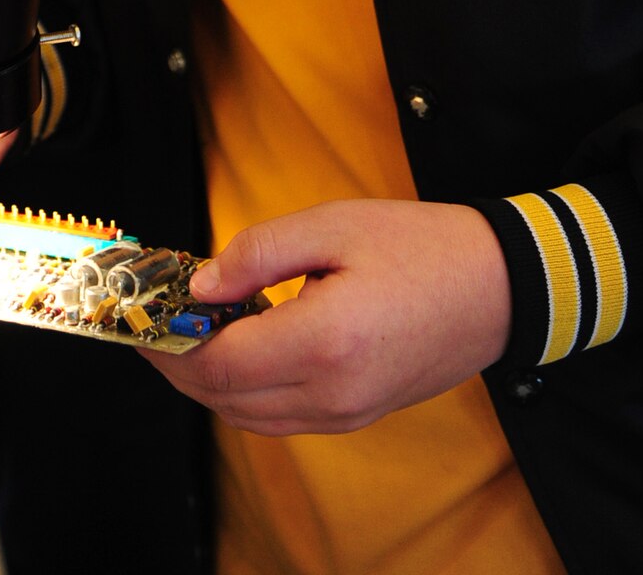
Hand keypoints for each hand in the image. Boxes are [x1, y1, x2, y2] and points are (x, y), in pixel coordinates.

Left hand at [140, 199, 511, 435]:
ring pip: (249, 417)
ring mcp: (348, 413)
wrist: (501, 288)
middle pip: (226, 400)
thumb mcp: (333, 225)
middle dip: (179, 364)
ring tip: (190, 330)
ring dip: (209, 381)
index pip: (220, 365)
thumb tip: (201, 284)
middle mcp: (334, 394)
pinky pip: (281, 417)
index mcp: (326, 342)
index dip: (170, 345)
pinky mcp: (357, 414)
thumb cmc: (423, 247)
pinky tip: (239, 345)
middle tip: (154, 320)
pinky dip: (246, 390)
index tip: (141, 317)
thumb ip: (258, 252)